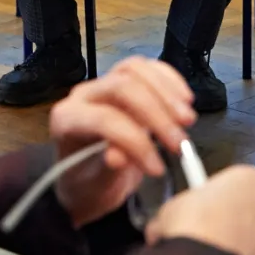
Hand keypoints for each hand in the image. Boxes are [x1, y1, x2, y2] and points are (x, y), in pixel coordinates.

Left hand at [49, 57, 196, 228]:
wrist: (88, 179)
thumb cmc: (89, 184)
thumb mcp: (95, 186)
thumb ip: (105, 169)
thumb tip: (119, 156)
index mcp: (67, 120)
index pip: (104, 118)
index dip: (134, 141)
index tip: (158, 169)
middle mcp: (83, 95)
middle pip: (123, 86)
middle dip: (157, 114)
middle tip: (180, 143)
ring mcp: (103, 83)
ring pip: (135, 68)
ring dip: (167, 92)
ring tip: (187, 120)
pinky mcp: (124, 80)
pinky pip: (147, 67)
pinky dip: (170, 80)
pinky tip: (185, 99)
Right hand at [146, 165, 254, 254]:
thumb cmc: (192, 225)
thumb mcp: (173, 208)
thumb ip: (179, 210)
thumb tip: (163, 226)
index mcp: (250, 178)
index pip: (239, 186)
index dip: (221, 201)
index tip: (207, 213)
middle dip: (238, 222)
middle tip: (213, 237)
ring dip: (248, 244)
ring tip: (221, 254)